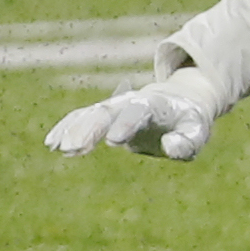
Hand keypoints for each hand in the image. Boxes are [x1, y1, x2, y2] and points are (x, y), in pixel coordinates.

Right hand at [47, 68, 230, 161]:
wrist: (178, 102)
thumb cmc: (189, 121)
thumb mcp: (197, 132)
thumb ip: (187, 141)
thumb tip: (170, 147)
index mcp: (155, 104)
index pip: (137, 111)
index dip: (126, 124)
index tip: (113, 142)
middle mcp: (130, 101)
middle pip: (106, 111)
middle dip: (89, 128)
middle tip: (74, 149)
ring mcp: (115, 106)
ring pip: (90, 113)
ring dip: (73, 130)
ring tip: (59, 149)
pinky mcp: (104, 114)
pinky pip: (81, 118)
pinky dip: (66, 128)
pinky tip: (52, 143)